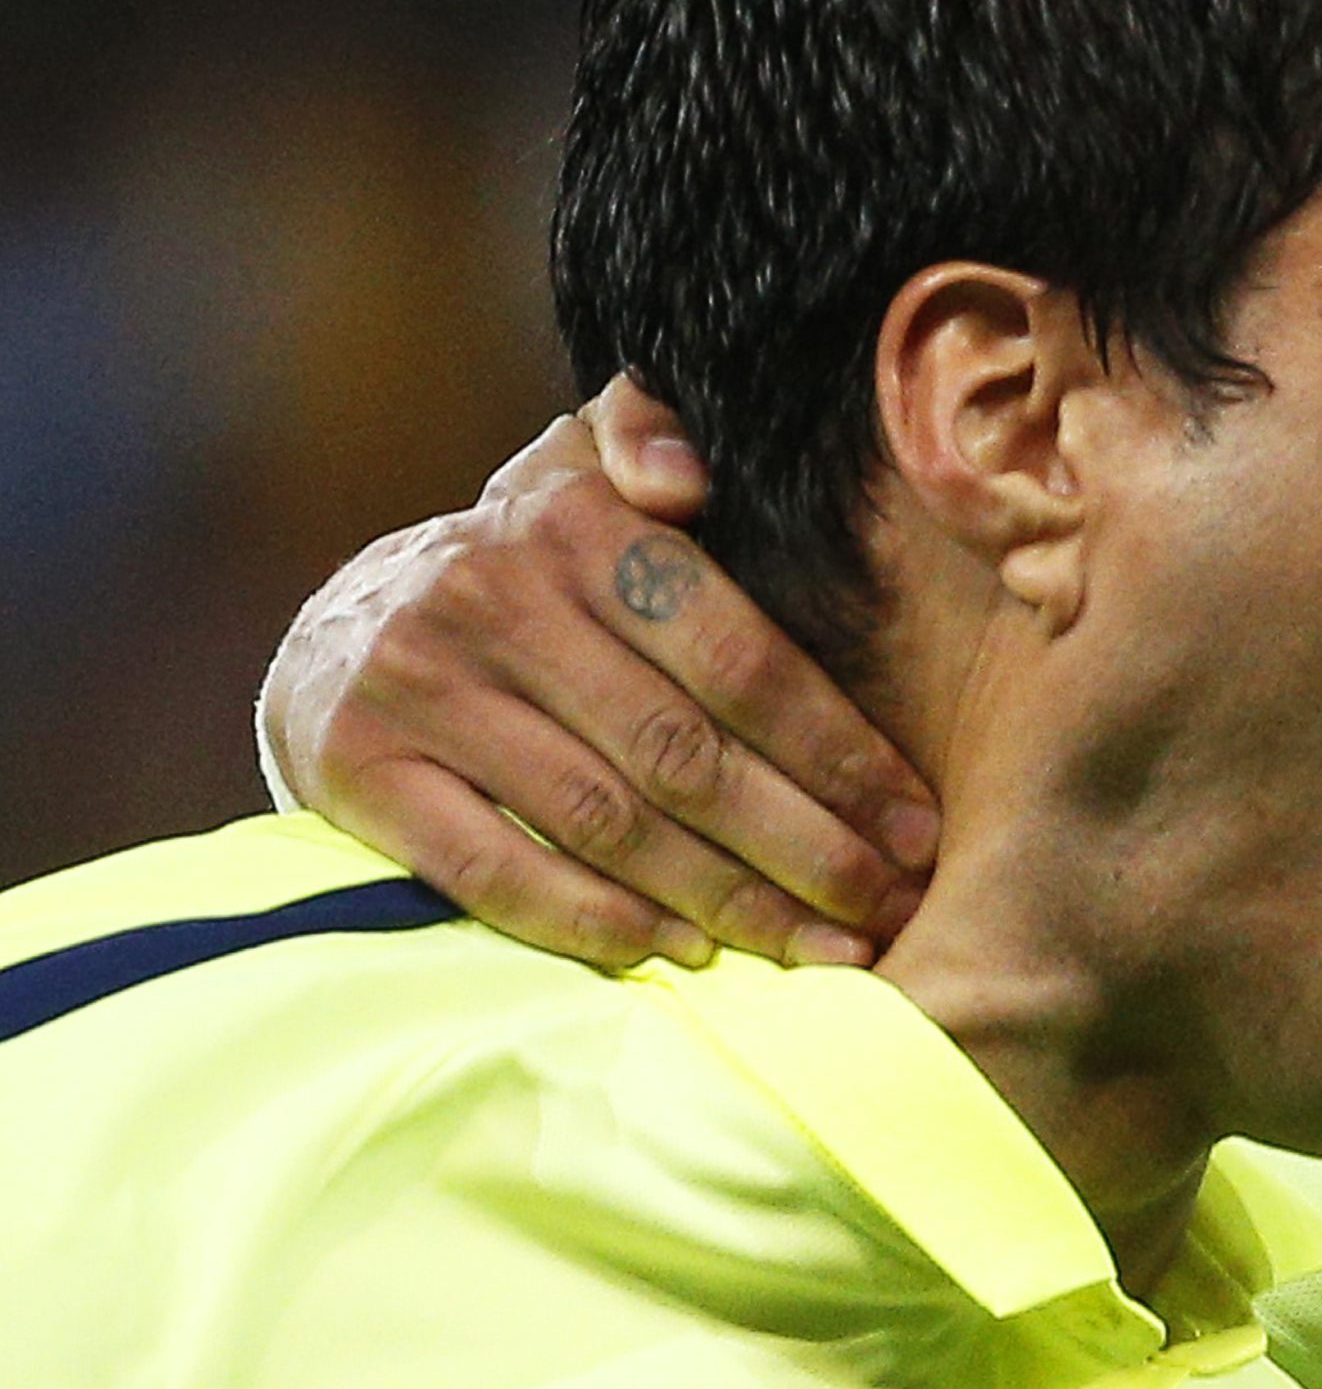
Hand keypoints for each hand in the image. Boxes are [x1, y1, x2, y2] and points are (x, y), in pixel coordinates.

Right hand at [262, 377, 938, 969]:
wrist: (335, 628)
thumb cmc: (521, 566)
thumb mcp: (580, 470)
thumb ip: (647, 434)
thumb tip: (687, 476)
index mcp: (571, 525)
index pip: (737, 656)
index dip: (839, 752)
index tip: (917, 825)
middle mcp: (491, 599)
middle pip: (684, 753)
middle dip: (805, 843)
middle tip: (889, 907)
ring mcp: (419, 690)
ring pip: (606, 821)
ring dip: (726, 900)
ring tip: (819, 950)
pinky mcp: (359, 771)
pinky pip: (495, 869)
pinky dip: (595, 921)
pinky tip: (682, 953)